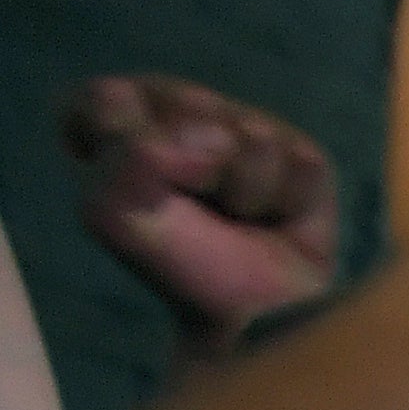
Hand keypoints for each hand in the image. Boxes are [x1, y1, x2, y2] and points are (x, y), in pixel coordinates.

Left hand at [63, 75, 336, 350]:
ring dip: (244, 190)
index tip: (134, 188)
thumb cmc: (183, 265)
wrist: (259, 313)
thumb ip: (129, 153)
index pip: (106, 96)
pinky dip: (288, 201)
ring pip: (248, 131)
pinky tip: (282, 222)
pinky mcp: (302, 155)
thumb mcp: (115, 214)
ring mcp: (246, 131)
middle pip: (182, 99)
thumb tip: (218, 137)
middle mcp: (184, 119)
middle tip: (197, 203)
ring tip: (243, 219)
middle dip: (190, 161)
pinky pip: (298, 157)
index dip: (120, 138)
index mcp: (123, 127)